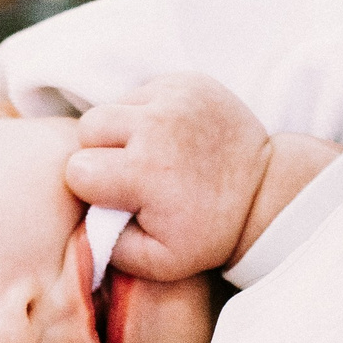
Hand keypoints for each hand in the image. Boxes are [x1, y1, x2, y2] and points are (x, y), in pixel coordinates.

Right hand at [62, 73, 273, 281]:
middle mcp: (157, 125)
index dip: (92, 188)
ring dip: (122, 131)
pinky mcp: (186, 80)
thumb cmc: (208, 231)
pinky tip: (169, 137)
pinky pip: (141, 93)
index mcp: (145, 171)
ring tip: (151, 154)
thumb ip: (107, 246)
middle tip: (129, 173)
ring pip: (113, 105)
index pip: (78, 169)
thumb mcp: (158, 262)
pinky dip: (146, 114)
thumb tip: (81, 220)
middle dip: (99, 152)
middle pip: (89, 127)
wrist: (264, 191)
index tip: (119, 198)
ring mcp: (174, 96)